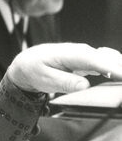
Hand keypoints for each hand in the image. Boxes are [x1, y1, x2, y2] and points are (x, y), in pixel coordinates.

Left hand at [6, 43, 121, 94]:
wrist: (27, 62)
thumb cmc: (35, 70)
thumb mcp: (45, 79)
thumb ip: (65, 82)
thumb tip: (84, 86)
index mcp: (69, 54)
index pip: (95, 60)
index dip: (112, 68)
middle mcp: (81, 51)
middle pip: (107, 58)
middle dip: (120, 68)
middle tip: (120, 89)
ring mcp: (86, 55)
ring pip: (110, 59)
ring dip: (119, 68)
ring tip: (120, 85)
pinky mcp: (89, 61)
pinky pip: (107, 63)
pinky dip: (116, 69)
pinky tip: (119, 78)